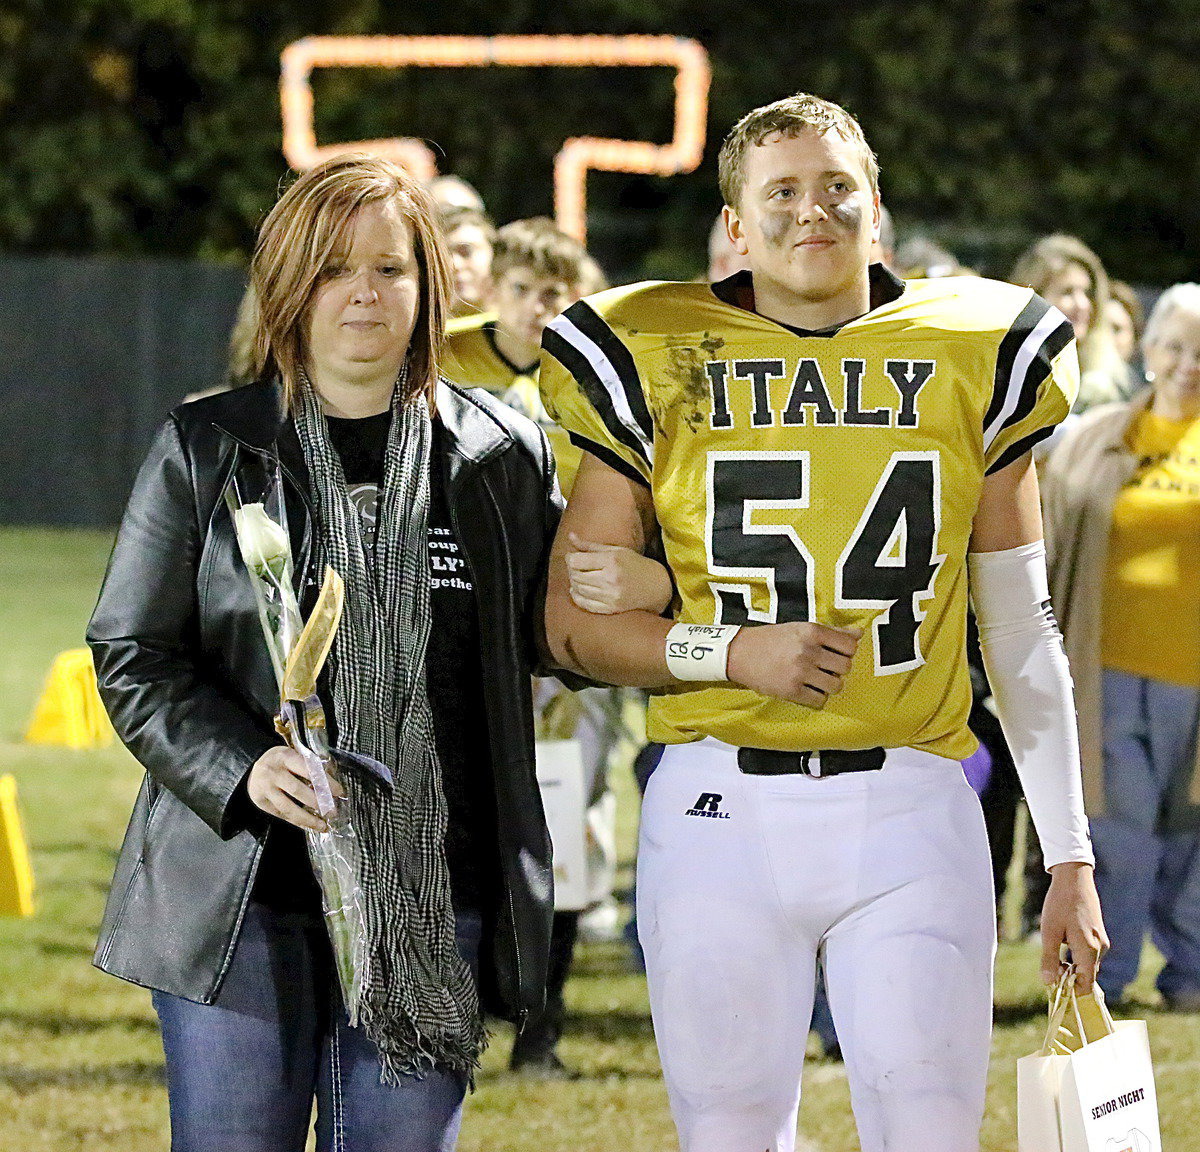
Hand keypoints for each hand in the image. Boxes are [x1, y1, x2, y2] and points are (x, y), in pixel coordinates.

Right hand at [247, 746, 344, 833]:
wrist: (252, 767)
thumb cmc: (281, 761)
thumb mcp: (293, 755)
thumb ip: (309, 766)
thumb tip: (332, 783)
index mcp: (285, 757)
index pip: (308, 770)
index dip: (325, 782)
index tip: (339, 792)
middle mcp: (273, 772)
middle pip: (297, 791)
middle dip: (317, 803)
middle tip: (332, 812)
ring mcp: (265, 788)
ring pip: (288, 807)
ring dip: (307, 819)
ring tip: (322, 826)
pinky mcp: (261, 802)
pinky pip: (281, 814)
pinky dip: (297, 822)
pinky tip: (309, 825)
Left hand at [565, 531, 673, 614]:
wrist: (657, 586)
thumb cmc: (636, 565)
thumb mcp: (616, 550)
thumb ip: (591, 546)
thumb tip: (571, 536)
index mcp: (611, 561)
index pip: (576, 561)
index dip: (570, 558)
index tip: (573, 556)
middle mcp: (610, 579)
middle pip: (575, 575)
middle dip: (572, 570)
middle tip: (576, 567)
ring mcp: (610, 596)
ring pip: (578, 590)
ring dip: (574, 583)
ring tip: (580, 577)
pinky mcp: (611, 609)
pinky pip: (585, 604)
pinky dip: (577, 597)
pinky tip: (579, 591)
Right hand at [726, 622, 861, 708]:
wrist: (739, 653)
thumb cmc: (771, 639)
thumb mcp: (800, 628)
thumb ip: (831, 632)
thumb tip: (858, 634)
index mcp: (812, 632)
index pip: (849, 645)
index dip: (847, 652)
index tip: (837, 654)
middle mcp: (808, 651)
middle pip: (846, 666)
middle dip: (838, 669)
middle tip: (826, 668)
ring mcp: (800, 672)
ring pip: (836, 685)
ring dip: (829, 685)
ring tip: (817, 680)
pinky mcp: (792, 690)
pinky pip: (819, 700)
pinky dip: (817, 698)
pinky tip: (807, 690)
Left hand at [1041, 861, 1107, 992]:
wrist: (1074, 878)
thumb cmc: (1059, 904)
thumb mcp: (1049, 931)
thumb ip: (1049, 959)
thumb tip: (1049, 983)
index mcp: (1089, 950)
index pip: (1086, 985)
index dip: (1071, 990)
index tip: (1055, 986)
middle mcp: (1100, 948)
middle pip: (1087, 975)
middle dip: (1069, 976)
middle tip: (1050, 964)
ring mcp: (1102, 941)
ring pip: (1087, 963)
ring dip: (1072, 963)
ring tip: (1055, 945)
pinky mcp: (1099, 934)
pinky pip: (1089, 952)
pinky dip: (1077, 953)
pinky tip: (1064, 937)